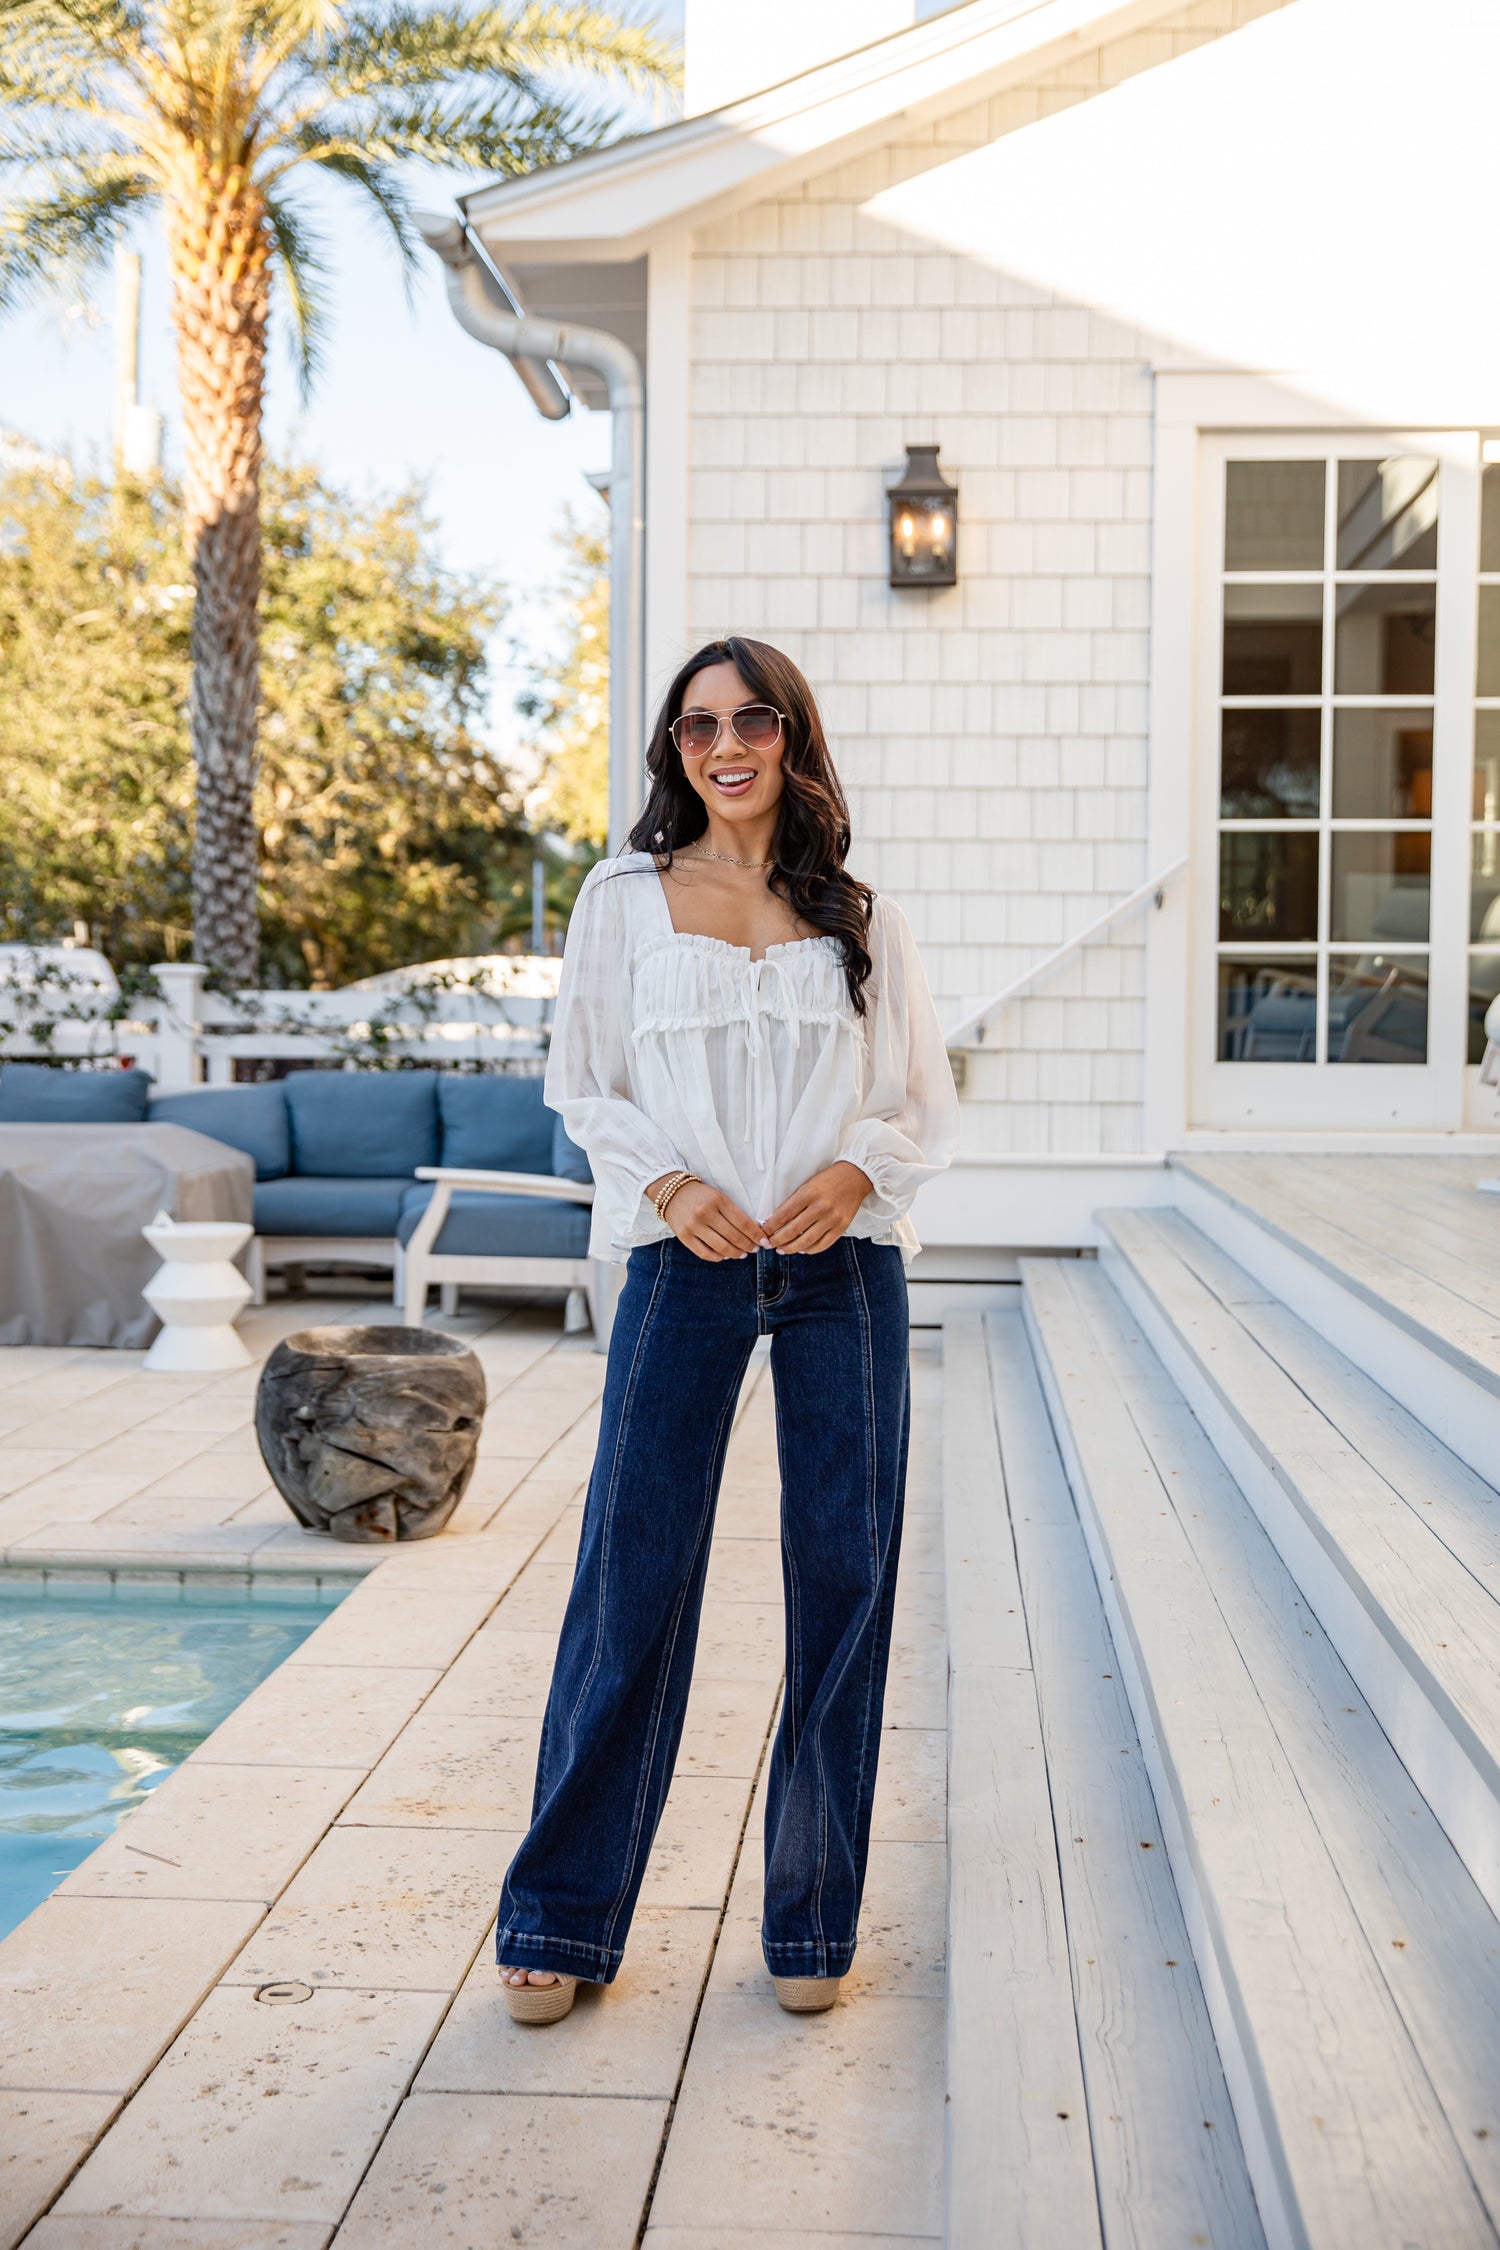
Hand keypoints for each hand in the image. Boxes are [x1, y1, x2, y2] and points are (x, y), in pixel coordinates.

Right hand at [648, 1175, 765, 1262]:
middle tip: (755, 1249)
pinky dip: (718, 1257)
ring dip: (736, 1253)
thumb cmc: (701, 1196)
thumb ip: (733, 1212)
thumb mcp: (719, 1197)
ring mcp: (693, 1226)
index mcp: (718, 1200)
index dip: (755, 1234)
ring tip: (742, 1254)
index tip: (764, 1241)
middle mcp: (705, 1213)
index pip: (742, 1222)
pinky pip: (705, 1253)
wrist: (672, 1193)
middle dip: (748, 1245)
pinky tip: (725, 1256)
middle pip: (734, 1236)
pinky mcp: (684, 1236)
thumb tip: (754, 1231)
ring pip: (721, 1247)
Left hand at [762, 1162, 872, 1254]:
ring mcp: (832, 1218)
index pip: (783, 1214)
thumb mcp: (807, 1185)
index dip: (770, 1226)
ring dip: (791, 1248)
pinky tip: (802, 1249)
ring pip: (806, 1241)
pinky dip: (810, 1250)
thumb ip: (793, 1202)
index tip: (763, 1232)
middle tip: (769, 1244)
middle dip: (777, 1240)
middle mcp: (820, 1207)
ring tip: (782, 1250)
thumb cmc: (827, 1180)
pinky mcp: (841, 1227)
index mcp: (808, 1193)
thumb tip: (774, 1221)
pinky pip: (823, 1244)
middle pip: (793, 1230)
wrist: (856, 1176)